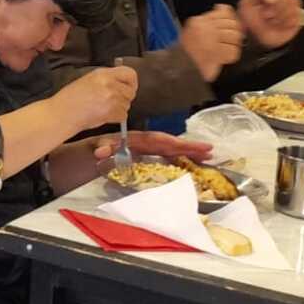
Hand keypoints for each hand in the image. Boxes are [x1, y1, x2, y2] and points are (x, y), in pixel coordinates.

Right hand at [53, 66, 136, 131]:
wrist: (62, 113)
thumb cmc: (70, 100)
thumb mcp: (88, 81)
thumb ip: (106, 80)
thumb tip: (122, 85)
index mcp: (102, 73)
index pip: (130, 73)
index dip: (131, 83)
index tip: (127, 88)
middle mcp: (109, 83)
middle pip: (131, 92)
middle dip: (124, 99)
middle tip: (111, 103)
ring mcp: (111, 97)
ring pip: (127, 105)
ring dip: (118, 109)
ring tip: (102, 110)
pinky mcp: (112, 110)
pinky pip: (123, 116)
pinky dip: (115, 118)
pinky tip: (102, 116)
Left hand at [88, 131, 214, 163]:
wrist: (93, 151)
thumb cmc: (98, 148)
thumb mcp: (99, 146)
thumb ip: (103, 148)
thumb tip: (100, 151)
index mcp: (139, 139)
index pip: (161, 141)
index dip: (178, 144)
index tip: (193, 146)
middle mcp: (146, 143)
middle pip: (171, 144)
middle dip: (189, 147)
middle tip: (210, 150)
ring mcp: (148, 150)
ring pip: (171, 150)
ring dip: (188, 152)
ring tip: (208, 156)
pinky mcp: (148, 157)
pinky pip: (166, 157)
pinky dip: (179, 158)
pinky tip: (192, 164)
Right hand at [177, 5, 244, 80]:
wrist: (179, 69)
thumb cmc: (189, 52)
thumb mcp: (195, 29)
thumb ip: (210, 19)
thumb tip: (224, 8)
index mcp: (198, 21)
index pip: (225, 12)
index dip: (231, 20)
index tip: (228, 28)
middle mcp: (204, 27)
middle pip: (233, 24)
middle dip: (233, 35)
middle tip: (225, 42)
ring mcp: (210, 40)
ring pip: (236, 37)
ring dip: (231, 46)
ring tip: (222, 50)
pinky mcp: (216, 53)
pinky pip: (233, 51)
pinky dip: (230, 56)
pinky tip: (221, 58)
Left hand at [237, 0, 301, 48]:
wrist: (260, 41)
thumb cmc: (251, 24)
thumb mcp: (247, 6)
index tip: (267, 1)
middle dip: (275, 7)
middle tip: (267, 16)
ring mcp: (290, 6)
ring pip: (292, 3)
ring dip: (280, 15)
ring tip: (272, 22)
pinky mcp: (298, 16)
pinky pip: (298, 13)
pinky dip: (288, 21)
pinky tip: (281, 25)